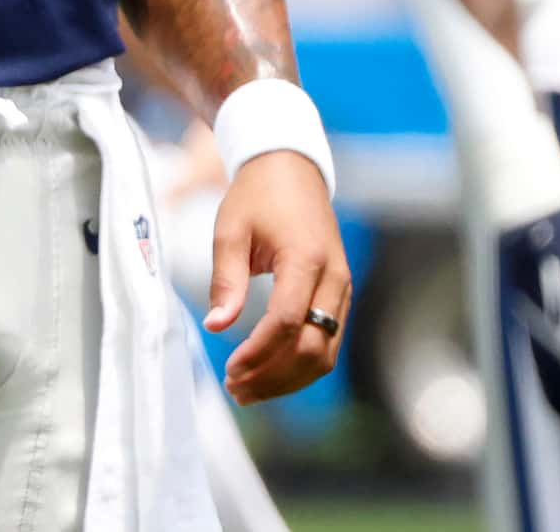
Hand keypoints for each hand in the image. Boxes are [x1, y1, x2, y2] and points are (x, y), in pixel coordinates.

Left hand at [205, 150, 351, 403]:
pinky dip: (301, 365)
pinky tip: (270, 372)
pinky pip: (328, 342)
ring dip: (289, 379)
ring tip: (248, 389)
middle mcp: (334, 278)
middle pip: (313, 348)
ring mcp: (343, 289)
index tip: (230, 370)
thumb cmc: (257, 196)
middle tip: (235, 389)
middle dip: (273, 376)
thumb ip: (226, 279)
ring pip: (326, 353)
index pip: (287, 322)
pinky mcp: (341, 296)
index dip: (259, 353)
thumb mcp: (231, 229)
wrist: (291, 169)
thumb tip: (216, 326)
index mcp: (306, 258)